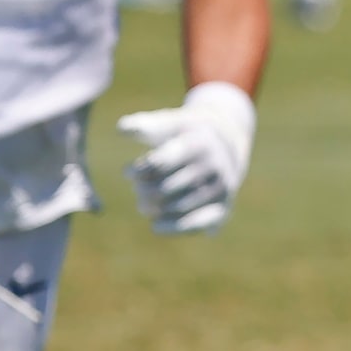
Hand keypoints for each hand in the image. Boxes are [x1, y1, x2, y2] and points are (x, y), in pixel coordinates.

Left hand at [118, 82, 254, 235]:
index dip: (138, 171)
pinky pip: (195, 224)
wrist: (228, 140)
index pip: (159, 163)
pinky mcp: (223, 207)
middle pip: (163, 189)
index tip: (129, 170)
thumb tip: (121, 128)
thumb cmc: (187, 132)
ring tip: (145, 203)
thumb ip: (144, 125)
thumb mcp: (170, 122)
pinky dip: (173, 228)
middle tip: (138, 189)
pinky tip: (155, 226)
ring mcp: (220, 188)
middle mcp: (214, 165)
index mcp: (198, 142)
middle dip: (142, 191)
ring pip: (175, 208)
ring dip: (152, 209)